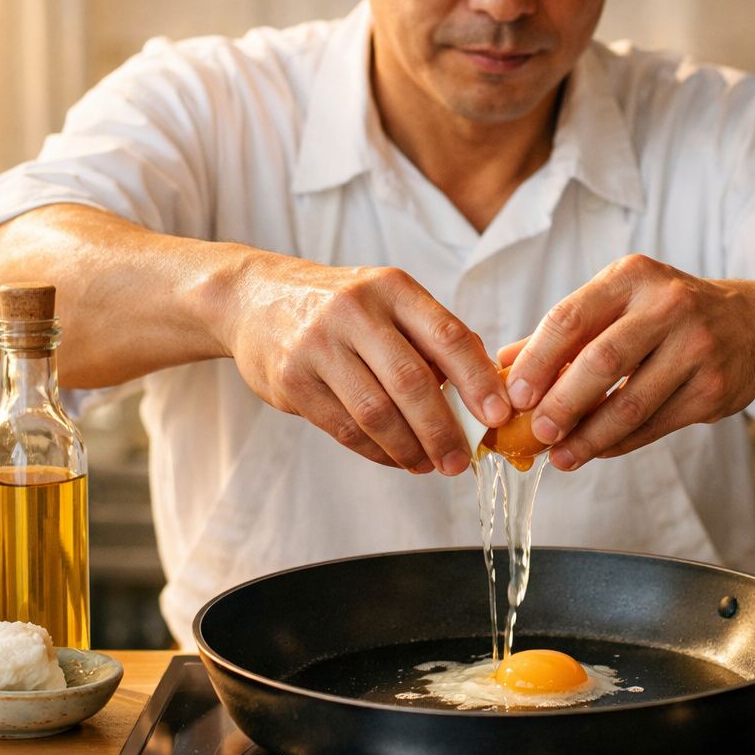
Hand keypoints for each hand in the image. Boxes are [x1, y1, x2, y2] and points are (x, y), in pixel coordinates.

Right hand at [221, 256, 509, 474]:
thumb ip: (434, 338)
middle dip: (443, 430)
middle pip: (411, 382)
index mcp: (392, 289)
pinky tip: (397, 459)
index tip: (499, 415)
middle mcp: (355, 311)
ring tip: (430, 466)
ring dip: (410, 449)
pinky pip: (345, 428)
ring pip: (376, 413)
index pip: (447, 336)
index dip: (478, 380)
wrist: (255, 299)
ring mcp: (318, 345)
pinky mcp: (291, 379)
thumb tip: (488, 388)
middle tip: (461, 461)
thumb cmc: (342, 308)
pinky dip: (377, 452)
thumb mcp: (389, 302)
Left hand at [497, 254, 754, 470]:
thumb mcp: (620, 303)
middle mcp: (668, 306)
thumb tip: (502, 365)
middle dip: (562, 403)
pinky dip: (620, 443)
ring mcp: (697, 348)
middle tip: (534, 433)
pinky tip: (595, 451)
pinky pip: (656, 424)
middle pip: (602, 361)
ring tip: (559, 456)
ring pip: (632, 403)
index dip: (537, 361)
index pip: (571, 317)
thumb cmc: (668, 314)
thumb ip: (564, 332)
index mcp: (633, 276)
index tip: (512, 395)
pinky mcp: (713, 389)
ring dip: (589, 436)